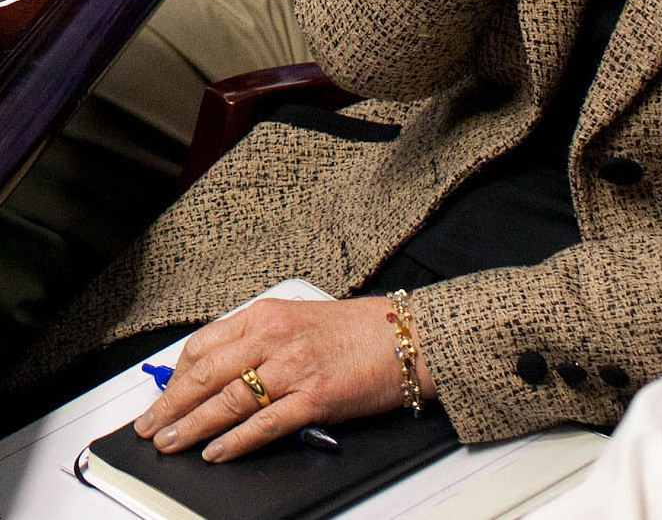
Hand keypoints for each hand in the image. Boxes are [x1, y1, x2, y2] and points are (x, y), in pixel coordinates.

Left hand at [133, 297, 434, 461]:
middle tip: (151, 426)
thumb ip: (261, 339)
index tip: (162, 394)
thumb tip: (221, 371)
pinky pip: (263, 424)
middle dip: (171, 404)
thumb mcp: (299, 318)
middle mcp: (275, 337)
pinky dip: (235, 441)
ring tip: (170, 443)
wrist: (405, 337)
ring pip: (227, 400)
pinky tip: (217, 452)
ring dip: (192, 427)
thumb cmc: (358, 329)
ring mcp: (294, 368)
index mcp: (269, 314)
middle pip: (206, 373)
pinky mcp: (314, 398)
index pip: (204, 343)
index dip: (175, 374)